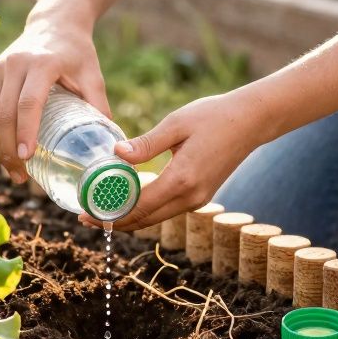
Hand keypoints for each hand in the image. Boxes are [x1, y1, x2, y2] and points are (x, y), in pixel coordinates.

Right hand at [0, 19, 109, 183]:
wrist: (54, 24)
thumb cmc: (76, 52)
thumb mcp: (92, 74)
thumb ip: (99, 105)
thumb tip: (109, 145)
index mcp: (41, 63)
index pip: (28, 103)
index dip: (25, 132)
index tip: (27, 158)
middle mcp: (14, 64)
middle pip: (4, 113)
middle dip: (8, 149)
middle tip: (20, 175)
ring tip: (13, 171)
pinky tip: (4, 152)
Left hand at [82, 88, 267, 231]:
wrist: (252, 121)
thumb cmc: (214, 116)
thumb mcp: (176, 124)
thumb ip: (146, 143)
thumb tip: (115, 153)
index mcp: (182, 179)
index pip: (138, 208)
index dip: (109, 214)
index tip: (85, 214)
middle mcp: (191, 196)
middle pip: (145, 220)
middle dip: (113, 222)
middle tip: (85, 218)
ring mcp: (198, 199)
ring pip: (155, 218)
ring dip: (128, 218)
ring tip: (101, 212)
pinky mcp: (200, 195)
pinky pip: (166, 209)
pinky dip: (144, 210)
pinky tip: (127, 201)